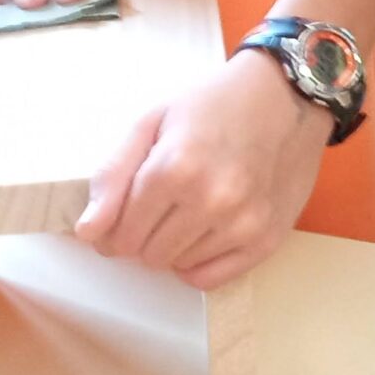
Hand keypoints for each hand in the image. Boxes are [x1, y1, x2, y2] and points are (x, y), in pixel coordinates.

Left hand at [75, 56, 329, 288]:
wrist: (287, 95)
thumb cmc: (213, 104)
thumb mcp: (152, 122)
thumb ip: (113, 175)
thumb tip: (87, 232)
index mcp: (174, 169)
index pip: (119, 236)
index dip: (112, 228)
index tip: (123, 211)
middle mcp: (210, 201)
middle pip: (147, 255)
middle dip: (142, 236)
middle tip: (160, 204)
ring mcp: (243, 223)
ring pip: (177, 267)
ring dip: (173, 246)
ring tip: (190, 207)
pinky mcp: (267, 239)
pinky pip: (211, 280)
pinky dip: (199, 262)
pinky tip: (206, 230)